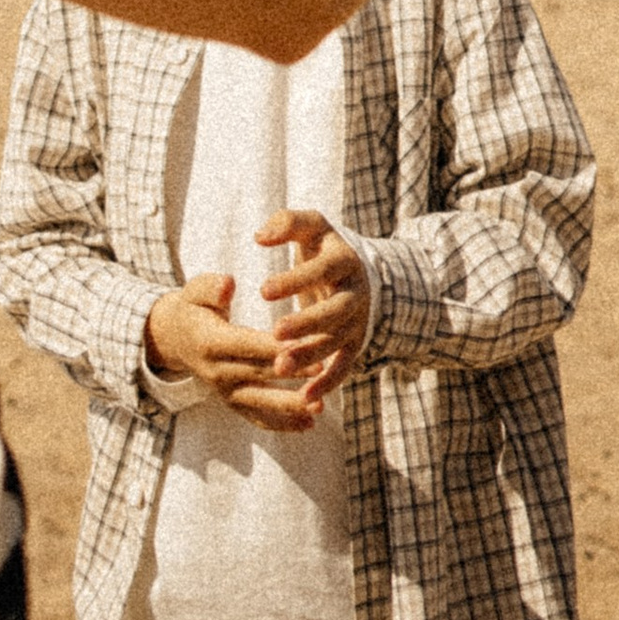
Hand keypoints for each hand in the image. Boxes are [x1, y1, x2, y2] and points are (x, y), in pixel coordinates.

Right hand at [144, 273, 326, 436]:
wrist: (175, 338)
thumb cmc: (194, 307)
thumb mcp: (195, 290)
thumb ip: (211, 287)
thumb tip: (228, 285)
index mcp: (210, 342)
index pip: (246, 345)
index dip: (272, 346)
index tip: (299, 344)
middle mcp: (216, 372)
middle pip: (259, 374)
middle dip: (291, 373)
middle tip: (322, 371)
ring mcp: (224, 392)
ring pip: (260, 403)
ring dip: (290, 406)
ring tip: (319, 407)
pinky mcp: (232, 403)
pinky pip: (257, 418)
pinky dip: (282, 424)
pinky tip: (309, 424)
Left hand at [255, 210, 370, 410]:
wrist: (354, 271)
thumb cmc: (322, 247)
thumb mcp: (310, 226)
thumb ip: (286, 223)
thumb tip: (261, 236)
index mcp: (344, 259)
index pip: (323, 269)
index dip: (295, 280)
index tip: (263, 290)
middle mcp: (355, 292)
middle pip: (336, 310)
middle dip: (307, 322)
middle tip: (275, 332)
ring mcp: (357, 320)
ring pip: (337, 341)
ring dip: (311, 355)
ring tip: (280, 366)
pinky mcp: (354, 343)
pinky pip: (344, 366)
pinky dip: (328, 383)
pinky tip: (306, 397)